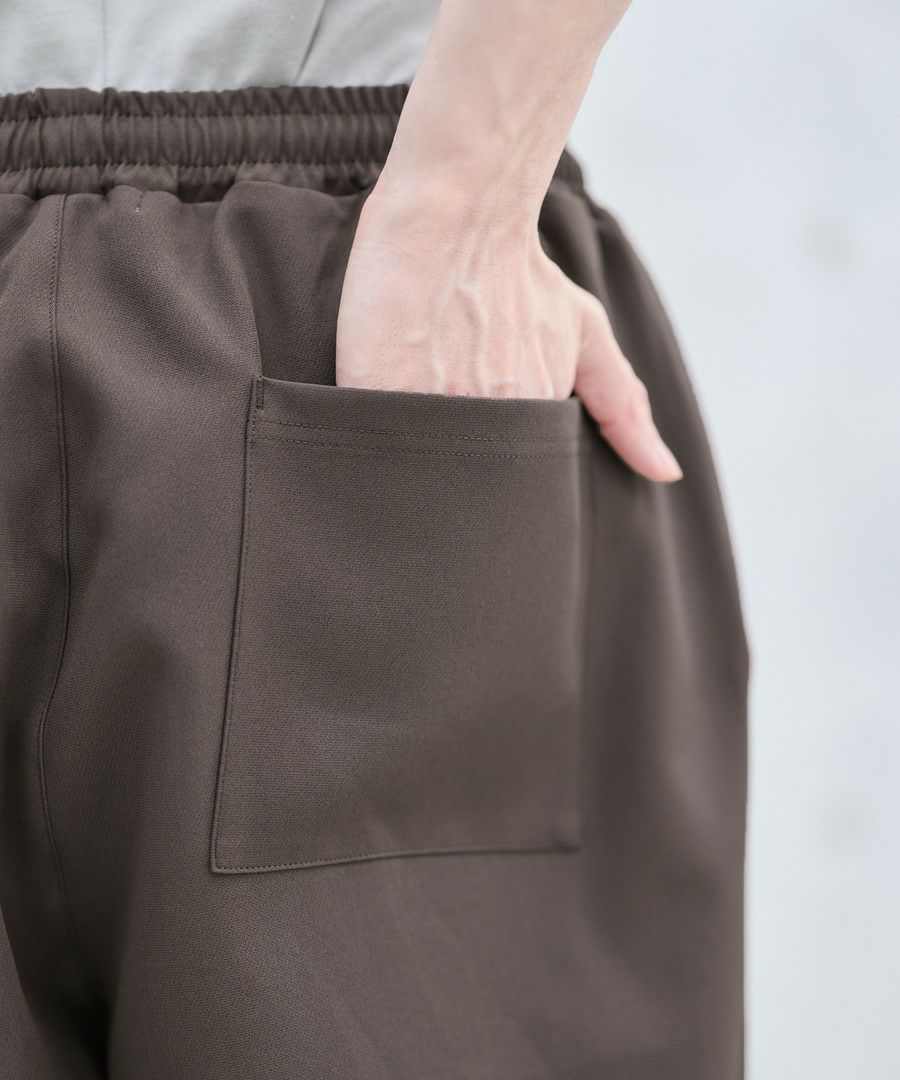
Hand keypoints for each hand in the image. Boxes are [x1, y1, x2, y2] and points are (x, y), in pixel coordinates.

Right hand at [336, 185, 681, 482]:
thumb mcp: (583, 331)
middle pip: (465, 481)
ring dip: (416, 456)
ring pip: (422, 468)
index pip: (510, 481)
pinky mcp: (376, 396)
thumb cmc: (517, 270)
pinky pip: (374, 442)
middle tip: (447, 412)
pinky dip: (374, 437)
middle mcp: (491, 426)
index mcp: (535, 421)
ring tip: (412, 404)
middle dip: (457, 468)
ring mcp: (434, 414)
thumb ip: (623, 404)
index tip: (483, 437)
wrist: (456, 215)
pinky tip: (378, 406)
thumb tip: (667, 472)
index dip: (493, 465)